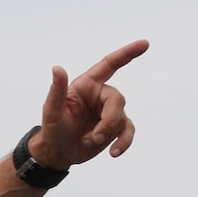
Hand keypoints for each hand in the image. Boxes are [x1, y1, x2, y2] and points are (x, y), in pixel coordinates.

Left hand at [29, 40, 146, 167]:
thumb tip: (57, 68)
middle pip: (117, 99)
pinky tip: (114, 153)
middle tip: (96, 136)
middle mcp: (100, 95)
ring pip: (122, 118)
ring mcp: (109, 112)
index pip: (110, 64)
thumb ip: (57, 90)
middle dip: (109, 119)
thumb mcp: (52, 110)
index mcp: (87, 84)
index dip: (127, 53)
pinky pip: (128, 132)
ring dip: (110, 133)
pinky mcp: (115, 129)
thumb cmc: (53, 128)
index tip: (145, 44)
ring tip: (93, 142)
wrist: (57, 152)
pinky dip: (124, 143)